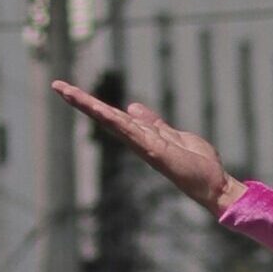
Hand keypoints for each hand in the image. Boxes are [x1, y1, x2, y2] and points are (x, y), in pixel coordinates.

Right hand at [51, 82, 244, 214]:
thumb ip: (154, 123)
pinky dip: (114, 121)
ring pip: (112, 122)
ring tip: (66, 92)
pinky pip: (131, 133)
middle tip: (57, 86)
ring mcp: (144, 146)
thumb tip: (133, 107)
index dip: (93, 103)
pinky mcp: (154, 151)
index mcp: (143, 135)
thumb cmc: (199, 164)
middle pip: (106, 117)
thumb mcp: (174, 135)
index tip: (71, 90)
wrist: (215, 185)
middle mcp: (139, 140)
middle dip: (82, 102)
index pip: (114, 115)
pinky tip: (99, 109)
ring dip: (89, 107)